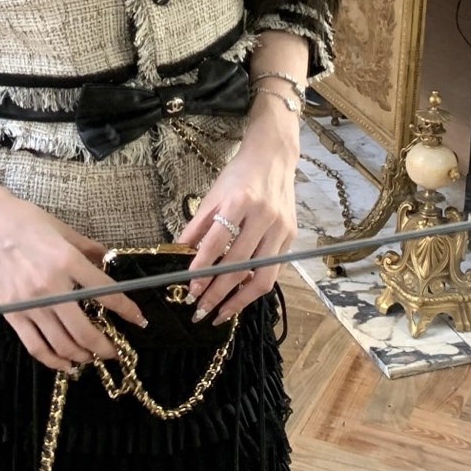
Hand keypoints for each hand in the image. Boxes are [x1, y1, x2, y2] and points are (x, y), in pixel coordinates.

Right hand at [0, 157, 148, 372]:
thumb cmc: (26, 220)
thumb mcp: (64, 229)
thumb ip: (88, 249)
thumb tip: (107, 261)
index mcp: (68, 262)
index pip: (106, 293)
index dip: (127, 310)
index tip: (138, 320)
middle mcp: (51, 287)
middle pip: (85, 330)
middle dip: (105, 346)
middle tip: (115, 351)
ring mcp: (30, 304)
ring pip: (62, 343)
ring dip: (83, 356)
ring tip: (92, 357)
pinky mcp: (12, 314)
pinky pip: (36, 346)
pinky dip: (54, 360)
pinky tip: (66, 364)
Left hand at [178, 100, 298, 323]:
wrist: (273, 157)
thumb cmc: (239, 175)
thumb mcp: (213, 195)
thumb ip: (197, 226)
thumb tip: (179, 254)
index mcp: (240, 201)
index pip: (218, 241)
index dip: (203, 267)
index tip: (190, 287)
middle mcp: (263, 216)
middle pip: (239, 264)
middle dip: (217, 291)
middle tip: (200, 309)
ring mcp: (280, 228)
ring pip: (261, 275)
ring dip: (238, 299)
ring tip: (220, 313)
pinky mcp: (291, 237)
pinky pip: (272, 271)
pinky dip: (254, 287)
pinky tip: (239, 297)